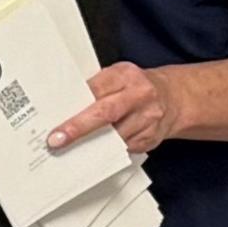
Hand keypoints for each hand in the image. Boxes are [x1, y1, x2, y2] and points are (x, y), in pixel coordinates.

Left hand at [50, 61, 176, 157]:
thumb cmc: (135, 87)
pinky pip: (124, 147)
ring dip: (91, 144)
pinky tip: (96, 150)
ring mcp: (148, 118)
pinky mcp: (151, 137)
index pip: (95, 90)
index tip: (55, 121)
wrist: (172, 98)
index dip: (74, 106)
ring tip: (72, 148)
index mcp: (125, 75)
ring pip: (114, 135)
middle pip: (106, 113)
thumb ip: (95, 88)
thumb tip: (63, 107)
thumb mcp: (116, 77)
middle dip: (79, 128)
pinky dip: (107, 151)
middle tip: (57, 140)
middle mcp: (140, 95)